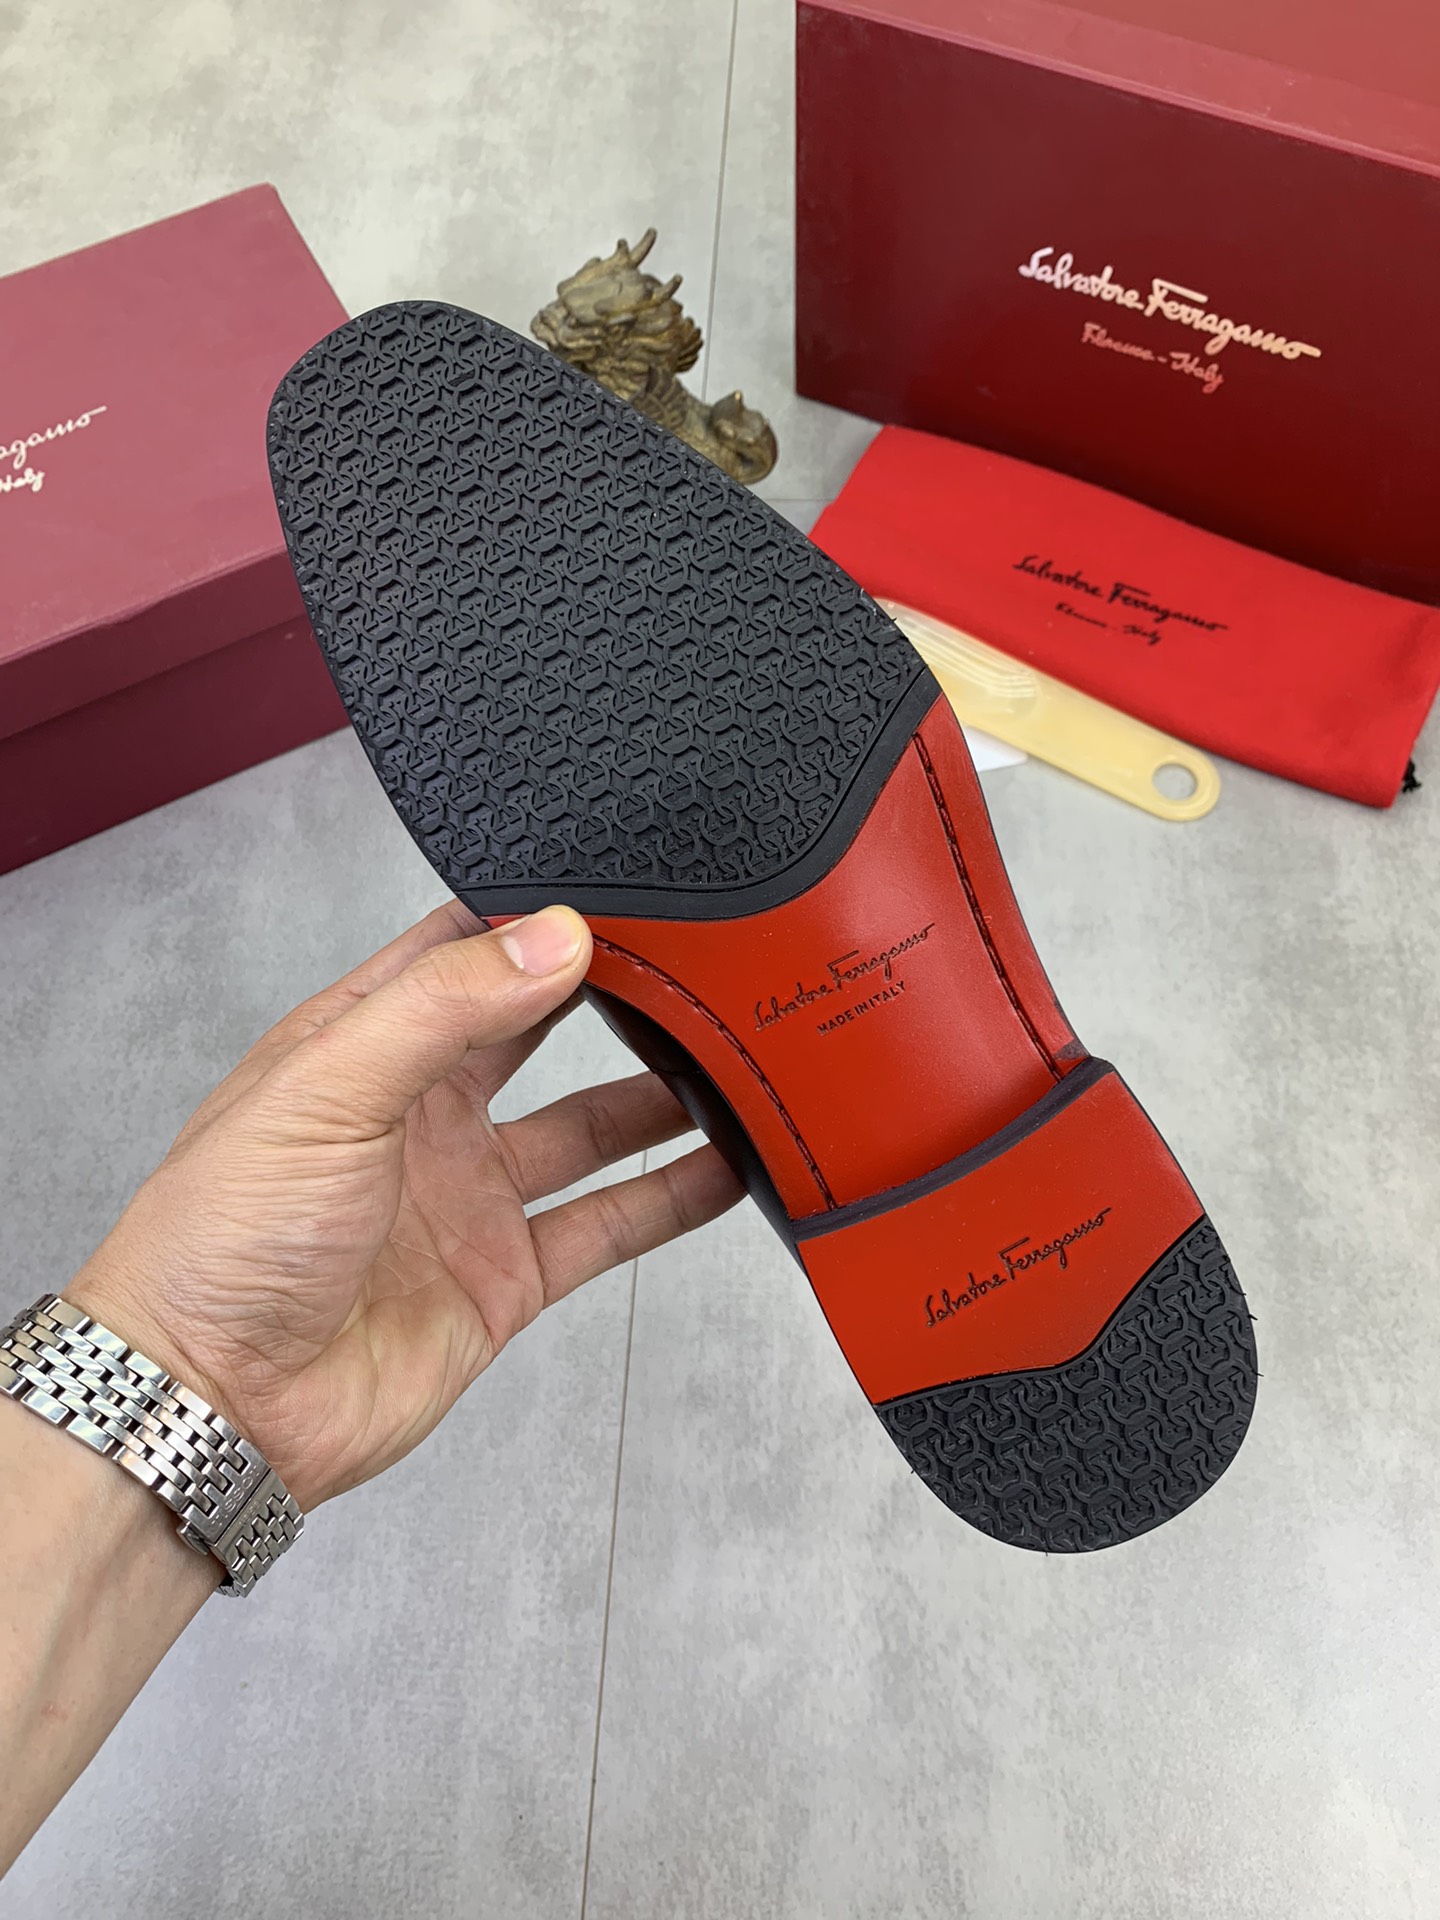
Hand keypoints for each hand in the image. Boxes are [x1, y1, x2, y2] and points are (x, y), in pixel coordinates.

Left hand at [67, 902, 741, 1511]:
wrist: (215, 1408)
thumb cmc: (220, 1241)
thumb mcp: (328, 1089)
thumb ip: (445, 1008)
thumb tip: (554, 936)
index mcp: (361, 1043)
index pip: (462, 952)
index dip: (534, 919)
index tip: (621, 893)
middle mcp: (421, 1111)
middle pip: (537, 1029)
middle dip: (610, 995)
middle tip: (696, 963)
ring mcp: (467, 1195)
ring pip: (588, 1125)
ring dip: (659, 1094)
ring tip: (735, 1055)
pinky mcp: (503, 1278)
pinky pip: (607, 1224)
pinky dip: (671, 1196)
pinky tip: (728, 1167)